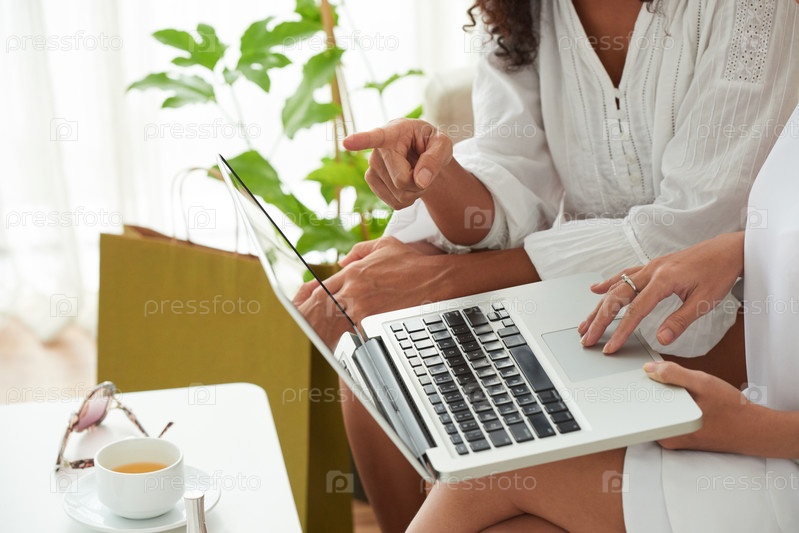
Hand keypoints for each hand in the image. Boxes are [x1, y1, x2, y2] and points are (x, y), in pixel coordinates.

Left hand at [292, 237, 445, 347]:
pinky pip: (357, 330)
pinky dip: (358, 330)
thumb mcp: (383, 245)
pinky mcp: (374, 321)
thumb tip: (341, 262)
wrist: (433, 280)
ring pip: (341, 319)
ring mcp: (362, 308)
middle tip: (335, 314)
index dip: (323, 295)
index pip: (324, 287)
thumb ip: (358, 251)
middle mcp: (354, 290)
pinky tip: (364, 328)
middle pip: (328, 306)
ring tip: (351, 322)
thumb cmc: (411, 262)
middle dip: (330, 310)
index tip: (327, 300)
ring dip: (343, 321)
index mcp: (353, 272)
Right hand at [343, 119, 452, 209]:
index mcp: (395, 131)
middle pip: (401, 180)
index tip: (347, 143)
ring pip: (399, 195)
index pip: (376, 137)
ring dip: (414, 192)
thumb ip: (436, 158)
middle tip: (424, 170)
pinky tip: (407, 184)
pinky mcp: (371, 182)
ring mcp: (371, 167)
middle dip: (420, 183)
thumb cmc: (430, 143)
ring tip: (415, 174)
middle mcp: (377, 149)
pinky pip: (395, 203)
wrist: (420, 152)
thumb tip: (420, 180)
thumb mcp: (443, 145)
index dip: (361, 140)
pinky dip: (407, 199)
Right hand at [579, 232, 743, 352]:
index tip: (610, 346)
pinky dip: (607, 283)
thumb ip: (681, 320)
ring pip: (616, 287)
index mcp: (664, 279)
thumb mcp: (705, 301)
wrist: (728, 250)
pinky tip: (595, 290)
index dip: (621, 331)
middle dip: (599, 320)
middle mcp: (651, 270)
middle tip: (587, 338)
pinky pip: (623, 275)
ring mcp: (649, 266)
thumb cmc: (719, 272)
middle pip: (616, 298)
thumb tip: (661, 339)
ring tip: (585, 322)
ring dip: (598, 306)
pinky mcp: (651, 266)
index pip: (636, 310)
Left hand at [643, 361, 751, 451]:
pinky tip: (686, 398)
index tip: (639, 380)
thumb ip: (673, 374)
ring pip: (659, 413)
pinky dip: (673, 405)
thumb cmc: (732, 408)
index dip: (637, 390)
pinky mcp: (681, 437)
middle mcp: (668, 439)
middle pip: (647, 409)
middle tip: (663, 382)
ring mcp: (674, 439)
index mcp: (669, 428)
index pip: (640, 407)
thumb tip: (649, 369)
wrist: (755, 429)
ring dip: (663, 398)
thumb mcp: (703, 382)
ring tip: (678, 389)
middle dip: (652, 392)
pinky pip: (669, 417)